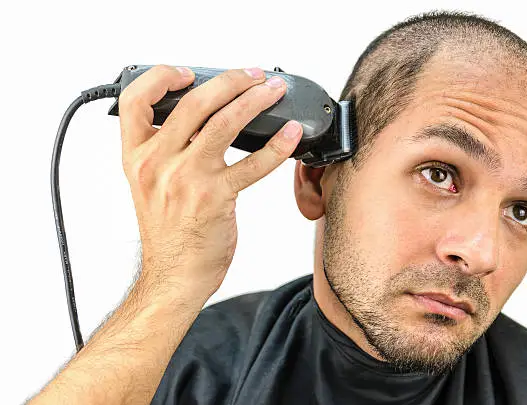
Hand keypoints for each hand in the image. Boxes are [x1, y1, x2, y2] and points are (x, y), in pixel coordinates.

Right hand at [118, 65, 301, 297]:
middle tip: (252, 75)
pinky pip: (253, 164)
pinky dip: (277, 146)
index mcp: (137, 157)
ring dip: (255, 100)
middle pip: (192, 103)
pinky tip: (292, 135)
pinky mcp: (216, 197)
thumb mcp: (151, 186)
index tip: (188, 73)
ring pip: (224, 123)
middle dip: (230, 81)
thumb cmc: (168, 234)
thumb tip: (200, 121)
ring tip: (274, 91)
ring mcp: (187, 179)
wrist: (174, 277)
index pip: (135, 101)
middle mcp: (157, 163)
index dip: (161, 77)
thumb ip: (166, 152)